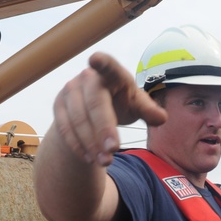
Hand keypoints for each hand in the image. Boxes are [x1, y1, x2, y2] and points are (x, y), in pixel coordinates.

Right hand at [51, 53, 166, 166]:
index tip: (94, 59)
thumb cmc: (121, 102)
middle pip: (94, 103)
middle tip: (114, 151)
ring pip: (77, 119)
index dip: (102, 62)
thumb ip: (149, 110)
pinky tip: (90, 158)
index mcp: (112, 74)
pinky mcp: (58, 106)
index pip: (108, 66)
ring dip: (91, 143)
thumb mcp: (137, 105)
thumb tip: (162, 118)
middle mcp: (88, 78)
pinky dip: (78, 146)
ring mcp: (70, 91)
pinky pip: (64, 128)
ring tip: (105, 161)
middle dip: (103, 129)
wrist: (93, 110)